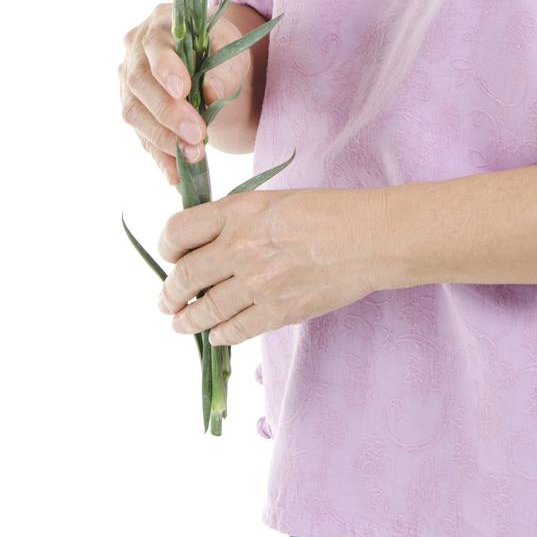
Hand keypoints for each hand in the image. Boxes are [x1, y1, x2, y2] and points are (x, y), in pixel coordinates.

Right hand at [119, 2, 253, 186]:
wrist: (209, 61)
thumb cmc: (218, 48)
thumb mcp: (232, 48)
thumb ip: (225, 66)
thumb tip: (211, 93)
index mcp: (160, 23)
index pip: (155, 46)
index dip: (166, 69)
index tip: (184, 90)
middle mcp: (135, 50)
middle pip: (140, 83)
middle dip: (168, 113)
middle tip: (196, 135)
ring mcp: (127, 81)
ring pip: (133, 113)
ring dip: (163, 138)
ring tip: (193, 156)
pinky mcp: (133, 109)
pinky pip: (139, 136)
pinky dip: (159, 157)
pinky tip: (175, 173)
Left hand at [155, 185, 390, 344]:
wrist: (370, 237)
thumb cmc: (328, 212)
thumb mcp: (273, 201)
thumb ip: (237, 220)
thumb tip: (207, 245)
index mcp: (238, 212)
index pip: (177, 232)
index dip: (166, 248)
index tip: (170, 257)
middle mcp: (240, 247)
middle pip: (183, 277)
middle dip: (169, 293)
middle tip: (167, 301)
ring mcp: (258, 283)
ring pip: (204, 310)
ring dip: (187, 320)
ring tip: (181, 324)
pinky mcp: (278, 311)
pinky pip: (235, 330)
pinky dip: (220, 335)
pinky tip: (217, 335)